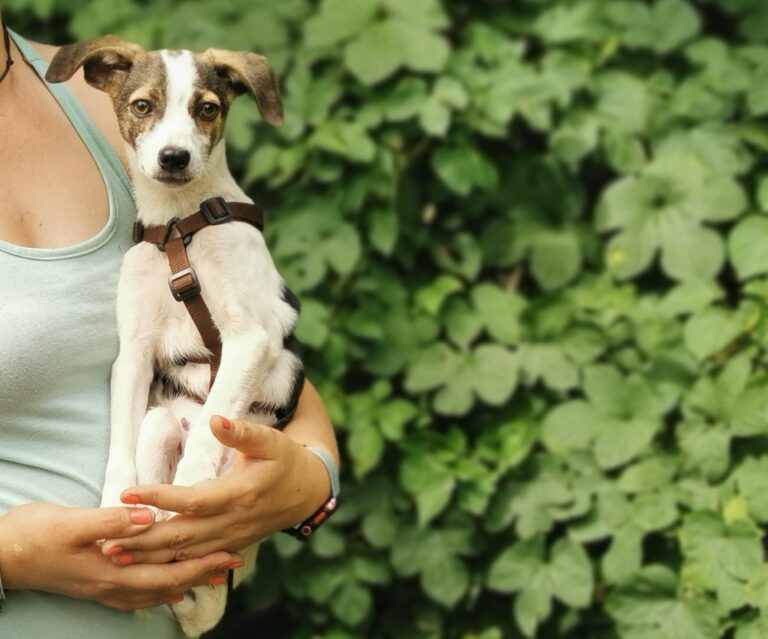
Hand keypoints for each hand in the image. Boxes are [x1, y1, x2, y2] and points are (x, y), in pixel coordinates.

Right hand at [0, 502, 240, 610]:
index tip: (229, 554)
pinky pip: (136, 593)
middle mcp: (112, 585)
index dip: (200, 563)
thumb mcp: (72, 523)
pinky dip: (159, 591)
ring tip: (213, 575)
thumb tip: (148, 518)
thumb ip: (111, 522)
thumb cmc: (34, 535)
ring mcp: (103, 588)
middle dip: (202, 572)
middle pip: (167, 583)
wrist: (0, 555)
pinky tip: (168, 592)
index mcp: (111, 569)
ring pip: (154, 589)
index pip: (167, 572)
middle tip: (234, 563)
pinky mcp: (95, 583)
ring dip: (186, 581)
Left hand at [101, 416, 330, 563]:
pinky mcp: (229, 546)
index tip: (128, 493)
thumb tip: (215, 421)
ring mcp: (231, 538)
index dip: (159, 497)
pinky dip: (168, 565)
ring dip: (150, 557)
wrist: (308, 492)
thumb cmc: (286, 461)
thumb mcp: (270, 440)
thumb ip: (242, 432)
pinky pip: (195, 561)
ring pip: (185, 554)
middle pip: (182, 536)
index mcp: (241, 493)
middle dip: (143, 539)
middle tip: (108, 537)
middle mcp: (234, 521)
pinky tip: (144, 565)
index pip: (193, 500)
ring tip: (116, 555)